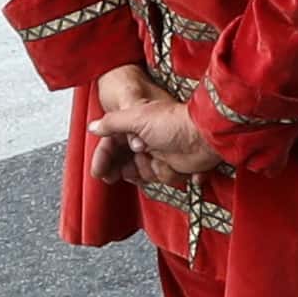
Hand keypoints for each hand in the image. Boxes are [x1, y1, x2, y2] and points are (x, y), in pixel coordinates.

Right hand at [86, 61, 218, 186]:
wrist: (204, 136)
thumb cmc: (174, 122)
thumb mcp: (137, 117)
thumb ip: (112, 122)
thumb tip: (93, 126)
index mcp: (136, 126)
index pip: (113, 146)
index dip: (105, 159)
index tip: (99, 172)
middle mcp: (147, 140)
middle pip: (128, 164)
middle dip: (133, 167)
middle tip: (139, 160)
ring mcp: (161, 154)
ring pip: (145, 175)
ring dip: (152, 169)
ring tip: (160, 157)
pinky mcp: (175, 166)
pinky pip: (162, 179)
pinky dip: (168, 174)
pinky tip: (174, 163)